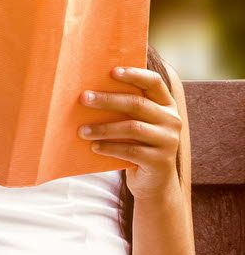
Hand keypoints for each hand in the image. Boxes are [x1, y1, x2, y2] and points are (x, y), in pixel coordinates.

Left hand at [80, 65, 183, 199]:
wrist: (153, 182)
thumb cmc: (136, 146)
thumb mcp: (134, 125)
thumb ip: (123, 110)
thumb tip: (87, 94)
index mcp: (166, 105)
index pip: (154, 83)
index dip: (134, 74)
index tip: (112, 71)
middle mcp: (172, 120)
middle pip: (138, 104)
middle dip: (108, 100)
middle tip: (83, 98)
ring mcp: (169, 141)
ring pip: (133, 128)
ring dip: (104, 128)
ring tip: (82, 130)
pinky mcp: (161, 161)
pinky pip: (131, 150)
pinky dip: (110, 147)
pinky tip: (94, 147)